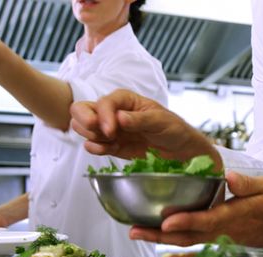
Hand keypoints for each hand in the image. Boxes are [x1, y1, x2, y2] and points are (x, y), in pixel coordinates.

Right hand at [71, 89, 221, 168]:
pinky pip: (93, 146)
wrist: (180, 151)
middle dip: (86, 122)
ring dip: (91, 136)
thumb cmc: (174, 129)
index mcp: (125, 100)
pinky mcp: (111, 146)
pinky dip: (96, 149)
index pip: (104, 102)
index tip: (112, 130)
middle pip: (82, 110)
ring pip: (83, 128)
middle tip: (103, 134)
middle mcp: (113, 112)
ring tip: (112, 143)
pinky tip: (109, 150)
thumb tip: (120, 117)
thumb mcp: (161, 121)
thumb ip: (140, 119)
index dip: (103, 115)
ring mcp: (110, 129)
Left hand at [129, 172, 262, 256]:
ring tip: (138, 231)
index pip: (209, 219)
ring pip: (190, 239)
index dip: (187, 220)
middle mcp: (228, 230)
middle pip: (190, 235)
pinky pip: (196, 239)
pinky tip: (160, 232)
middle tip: (134, 231)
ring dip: (163, 238)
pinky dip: (176, 237)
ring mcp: (225, 237)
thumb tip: (230, 178)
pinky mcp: (224, 237)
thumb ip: (250, 185)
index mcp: (240, 215)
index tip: (166, 220)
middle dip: (161, 234)